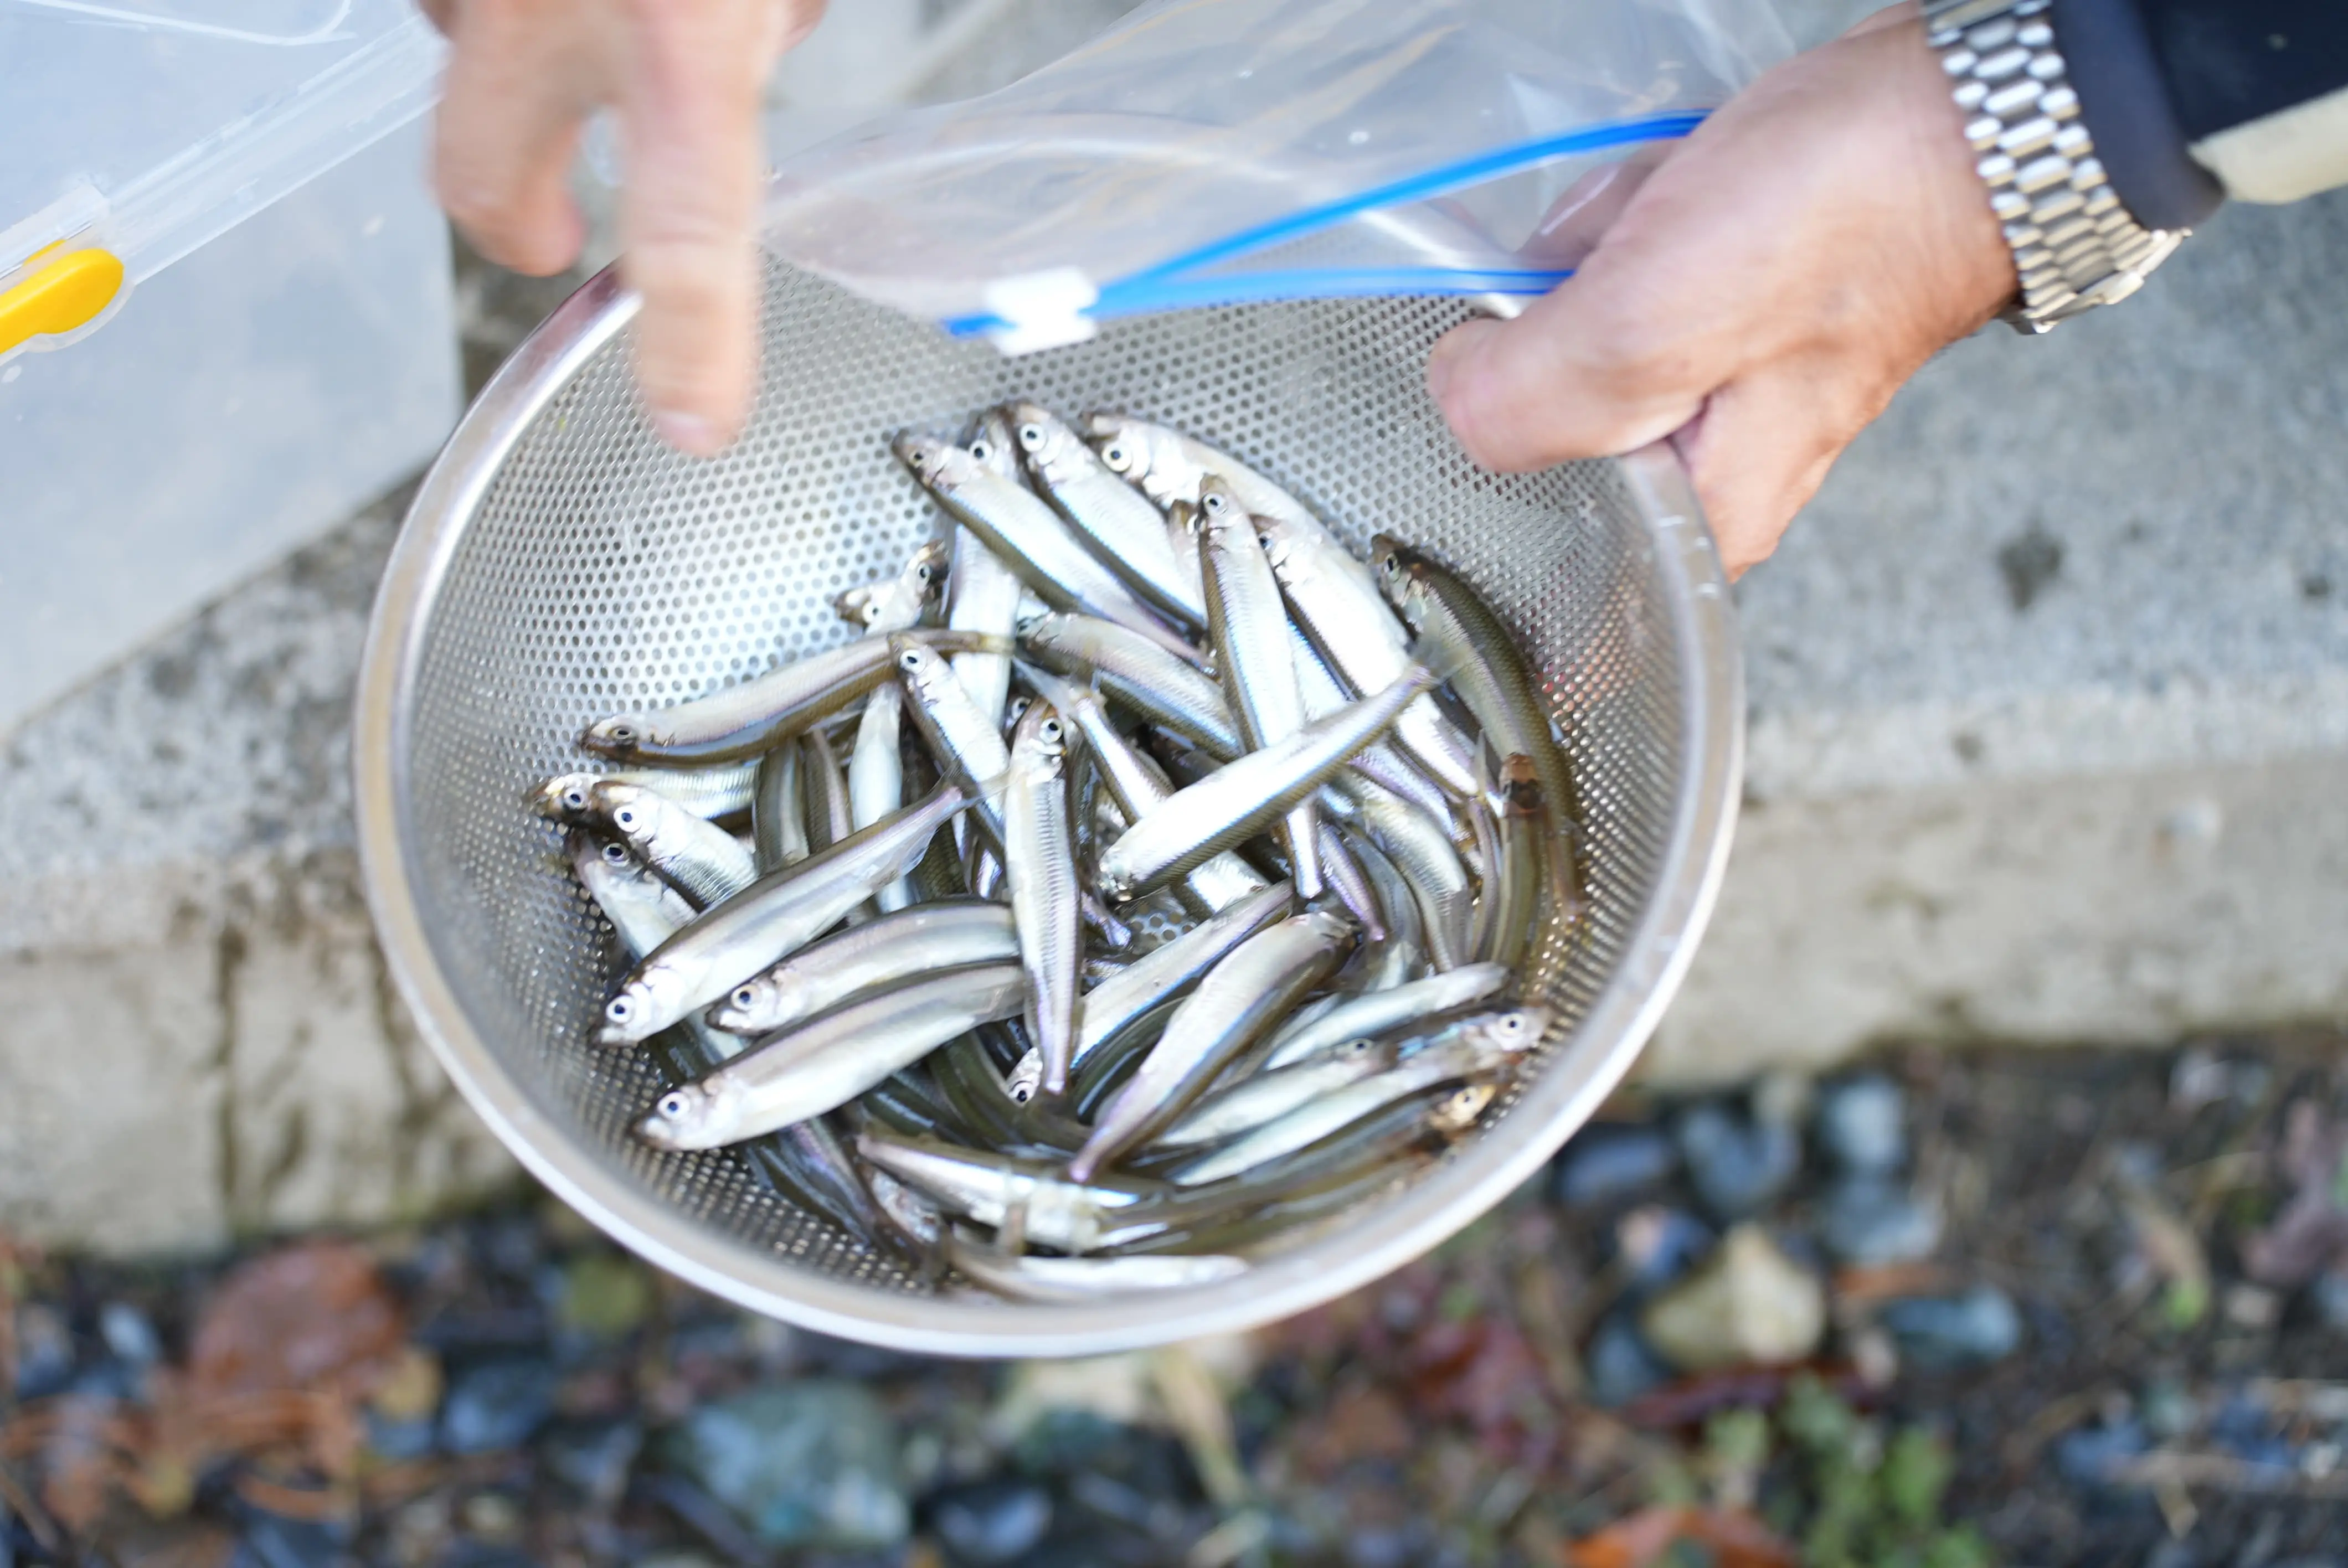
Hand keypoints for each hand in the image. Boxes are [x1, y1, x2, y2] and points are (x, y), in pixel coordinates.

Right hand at [424, 0, 825, 454]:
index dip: (689, 341)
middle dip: (511, 221)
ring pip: (471, 61)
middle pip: (482, 178)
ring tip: (586, 47)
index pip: (683, 230)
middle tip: (551, 238)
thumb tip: (773, 30)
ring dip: (519, 77)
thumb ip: (769, 16)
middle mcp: (548, 5)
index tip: (695, 421)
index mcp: (679, 32)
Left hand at [1426, 9, 2015, 576]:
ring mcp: (1726, 369)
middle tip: (1614, 270)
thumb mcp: (1649, 329)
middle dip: (1557, 325)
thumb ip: (1530, 395)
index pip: (1557, 545)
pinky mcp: (1735, 290)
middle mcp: (1715, 459)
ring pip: (1586, 325)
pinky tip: (1669, 183)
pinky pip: (1630, 259)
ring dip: (1593, 251)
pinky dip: (1631, 210)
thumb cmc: (1851, 221)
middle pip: (1557, 415)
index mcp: (1704, 513)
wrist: (1979, 106)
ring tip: (1660, 213)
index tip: (1507, 396)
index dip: (1509, 467)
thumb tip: (1458, 390)